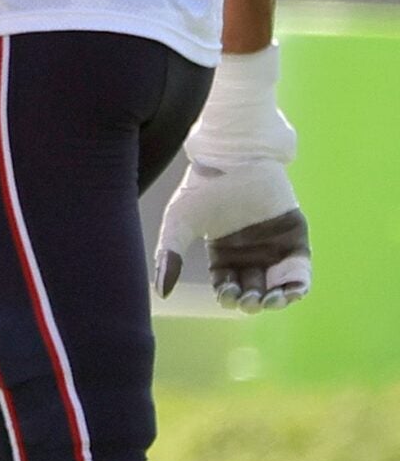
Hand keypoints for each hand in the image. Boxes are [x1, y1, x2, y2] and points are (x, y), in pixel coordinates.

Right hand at [157, 162, 309, 311]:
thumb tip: (160, 293)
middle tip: (250, 298)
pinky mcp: (295, 240)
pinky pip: (300, 270)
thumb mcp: (179, 223)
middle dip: (252, 301)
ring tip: (272, 299)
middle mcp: (248, 254)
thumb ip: (169, 257)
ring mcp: (273, 248)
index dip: (228, 297)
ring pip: (277, 285)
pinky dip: (298, 285)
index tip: (227, 297)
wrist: (236, 159)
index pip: (227, 287)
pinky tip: (290, 291)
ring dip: (277, 299)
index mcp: (222, 254)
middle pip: (253, 290)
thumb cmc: (204, 188)